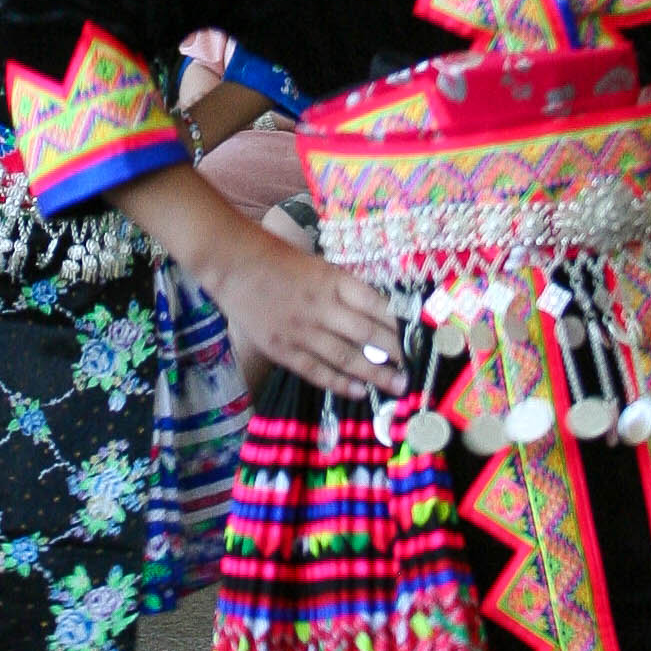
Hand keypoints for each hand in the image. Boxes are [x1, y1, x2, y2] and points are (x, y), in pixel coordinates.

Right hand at [198, 225, 405, 397]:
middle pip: (368, 334)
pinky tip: (359, 391)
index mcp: (334, 279)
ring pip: (346, 357)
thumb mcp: (319, 265)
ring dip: (375, 373)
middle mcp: (322, 306)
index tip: (419, 338)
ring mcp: (301, 330)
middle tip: (415, 370)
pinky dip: (340, 383)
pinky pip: (316, 370)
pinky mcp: (282, 348)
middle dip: (396, 354)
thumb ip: (345, 289)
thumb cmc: (278, 258)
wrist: (232, 263)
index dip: (401, 325)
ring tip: (397, 386)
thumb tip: (379, 313)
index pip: (378, 305)